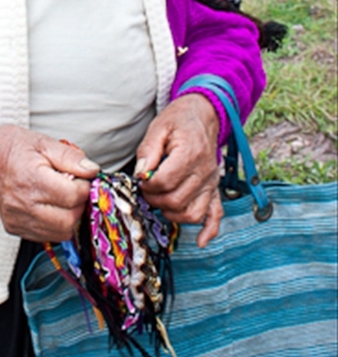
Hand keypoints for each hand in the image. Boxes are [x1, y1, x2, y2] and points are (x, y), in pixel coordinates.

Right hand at [0, 124, 98, 240]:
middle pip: (68, 220)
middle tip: (74, 189)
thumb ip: (71, 157)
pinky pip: (46, 236)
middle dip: (78, 205)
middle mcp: (22, 203)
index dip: (84, 187)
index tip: (81, 178)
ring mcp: (16, 218)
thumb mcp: (45, 142)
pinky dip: (55, 224)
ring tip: (62, 198)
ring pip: (60, 232)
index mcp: (31, 179)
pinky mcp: (14, 227)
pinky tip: (50, 206)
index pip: (72, 196)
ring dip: (68, 217)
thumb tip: (92, 171)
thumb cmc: (15, 148)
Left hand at [135, 94, 222, 247]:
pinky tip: (201, 241)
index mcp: (189, 154)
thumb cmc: (178, 121)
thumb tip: (141, 174)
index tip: (141, 178)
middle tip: (146, 189)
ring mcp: (211, 183)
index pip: (165, 181)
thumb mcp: (158, 127)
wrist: (203, 115)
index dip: (147, 184)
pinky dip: (209, 230)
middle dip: (155, 199)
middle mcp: (204, 172)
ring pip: (192, 213)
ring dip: (172, 214)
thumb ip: (148, 151)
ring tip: (160, 201)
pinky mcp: (214, 189)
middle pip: (176, 200)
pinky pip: (216, 215)